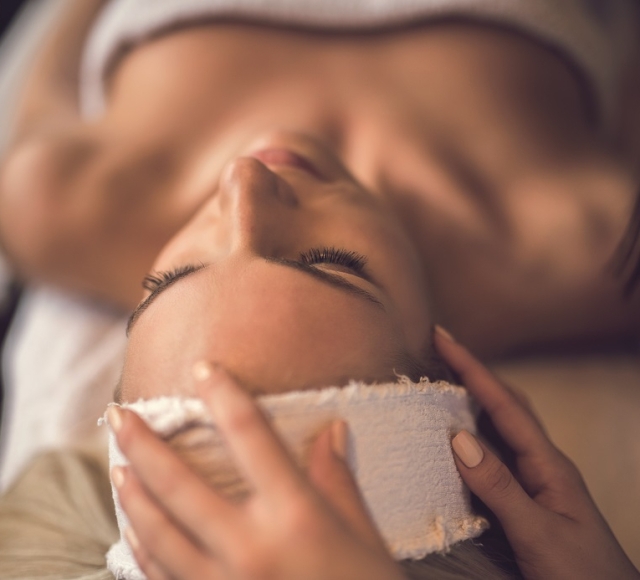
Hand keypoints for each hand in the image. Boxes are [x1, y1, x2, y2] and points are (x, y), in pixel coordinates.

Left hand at [108, 363, 403, 579]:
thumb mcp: (363, 536)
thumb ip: (337, 482)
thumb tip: (332, 431)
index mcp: (296, 516)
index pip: (251, 438)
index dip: (225, 396)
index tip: (204, 369)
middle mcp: (251, 547)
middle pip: (181, 486)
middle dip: (144, 445)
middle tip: (119, 415)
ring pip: (159, 533)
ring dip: (133, 495)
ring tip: (117, 465)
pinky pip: (163, 576)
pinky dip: (143, 547)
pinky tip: (135, 528)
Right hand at [434, 327, 639, 579]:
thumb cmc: (582, 577)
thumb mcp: (538, 533)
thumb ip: (499, 487)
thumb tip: (457, 436)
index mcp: (548, 465)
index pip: (504, 405)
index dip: (472, 368)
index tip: (443, 337)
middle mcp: (542, 465)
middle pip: (506, 405)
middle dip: (473, 374)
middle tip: (440, 351)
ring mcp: (536, 482)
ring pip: (501, 428)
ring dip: (473, 401)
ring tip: (442, 384)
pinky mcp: (527, 500)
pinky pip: (495, 456)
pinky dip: (473, 436)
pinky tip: (456, 441)